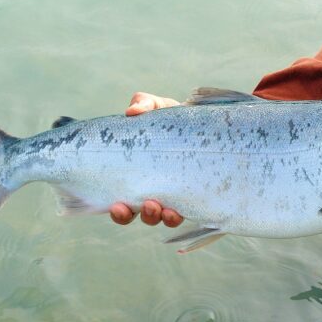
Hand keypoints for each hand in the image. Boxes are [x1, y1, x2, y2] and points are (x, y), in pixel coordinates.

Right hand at [109, 92, 183, 226]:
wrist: (204, 124)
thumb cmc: (173, 118)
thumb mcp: (157, 107)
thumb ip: (144, 104)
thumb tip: (132, 111)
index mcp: (137, 176)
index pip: (122, 201)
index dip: (118, 210)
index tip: (117, 205)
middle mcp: (151, 190)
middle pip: (137, 214)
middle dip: (135, 215)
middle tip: (138, 207)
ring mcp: (172, 195)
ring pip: (160, 217)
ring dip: (158, 217)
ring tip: (160, 209)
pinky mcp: (193, 195)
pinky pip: (184, 212)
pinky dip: (177, 214)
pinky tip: (177, 211)